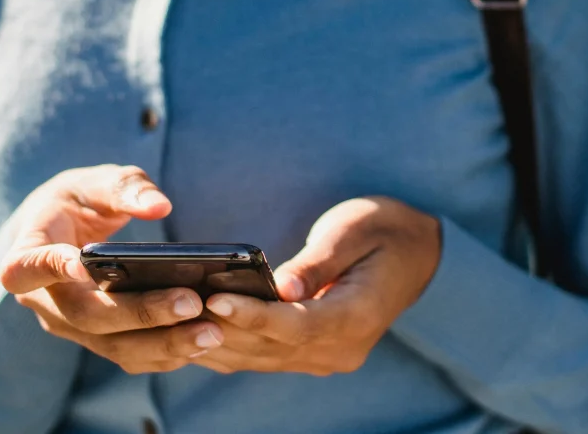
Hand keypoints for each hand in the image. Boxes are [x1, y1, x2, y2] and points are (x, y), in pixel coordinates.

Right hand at [0, 165, 213, 373]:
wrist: (67, 229)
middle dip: (141, 313)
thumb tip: (159, 206)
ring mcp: (70, 325)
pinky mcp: (97, 339)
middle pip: (87, 316)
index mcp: (29, 252)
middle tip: (191, 303)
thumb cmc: (81, 200)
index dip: (50, 268)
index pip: (26, 267)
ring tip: (211, 332)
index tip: (81, 263)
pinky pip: (129, 355)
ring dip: (163, 343)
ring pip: (112, 345)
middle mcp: (45, 299)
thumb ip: (125, 187)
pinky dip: (167, 353)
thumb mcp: (95, 181)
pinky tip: (204, 342)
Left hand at [186, 197, 442, 375]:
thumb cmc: (383, 230)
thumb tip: (283, 288)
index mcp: (358, 317)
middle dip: (222, 328)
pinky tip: (191, 328)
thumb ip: (318, 261)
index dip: (255, 315)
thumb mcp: (354, 230)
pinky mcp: (311, 354)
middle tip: (175, 309)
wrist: (414, 252)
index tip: (216, 299)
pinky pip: (263, 355)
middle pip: (271, 347)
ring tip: (173, 318)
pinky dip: (229, 343)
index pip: (298, 326)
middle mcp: (341, 349)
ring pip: (261, 357)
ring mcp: (326, 357)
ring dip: (217, 340)